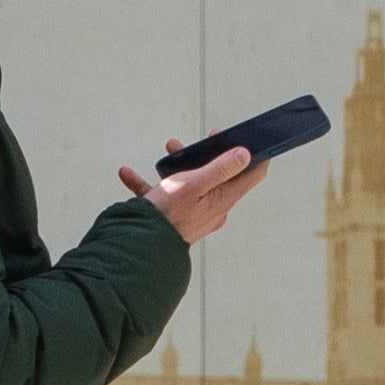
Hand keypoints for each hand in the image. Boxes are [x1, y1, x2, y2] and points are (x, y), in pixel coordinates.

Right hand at [118, 135, 268, 244]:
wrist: (140, 245)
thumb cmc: (168, 214)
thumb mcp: (195, 183)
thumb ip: (220, 168)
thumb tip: (245, 155)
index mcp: (223, 199)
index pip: (252, 175)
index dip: (255, 155)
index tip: (249, 140)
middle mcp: (213, 208)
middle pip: (220, 176)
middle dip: (208, 155)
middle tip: (202, 141)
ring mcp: (194, 214)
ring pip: (191, 183)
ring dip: (178, 166)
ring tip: (167, 151)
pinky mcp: (174, 218)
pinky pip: (163, 196)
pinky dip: (149, 184)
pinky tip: (129, 175)